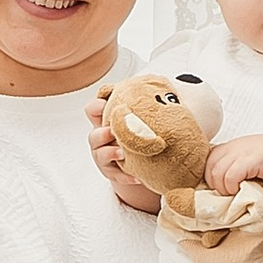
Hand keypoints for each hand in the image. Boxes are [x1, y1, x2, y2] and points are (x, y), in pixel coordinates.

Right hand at [87, 90, 161, 214]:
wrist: (142, 160)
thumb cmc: (140, 133)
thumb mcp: (139, 117)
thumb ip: (145, 103)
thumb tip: (168, 86)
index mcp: (107, 121)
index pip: (93, 110)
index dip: (97, 106)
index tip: (105, 105)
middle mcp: (102, 139)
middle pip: (93, 135)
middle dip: (102, 133)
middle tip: (113, 131)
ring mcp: (105, 157)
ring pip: (100, 155)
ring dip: (110, 153)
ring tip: (122, 153)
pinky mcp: (114, 173)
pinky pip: (116, 175)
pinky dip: (126, 176)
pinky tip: (137, 176)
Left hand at [206, 136, 262, 197]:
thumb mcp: (246, 159)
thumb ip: (233, 166)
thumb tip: (219, 184)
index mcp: (229, 146)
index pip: (207, 162)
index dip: (210, 178)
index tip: (220, 188)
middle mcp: (232, 146)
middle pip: (209, 169)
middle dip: (215, 185)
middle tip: (228, 193)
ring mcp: (240, 152)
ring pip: (217, 174)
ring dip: (224, 188)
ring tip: (235, 193)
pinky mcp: (249, 160)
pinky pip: (230, 177)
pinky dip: (232, 187)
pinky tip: (241, 190)